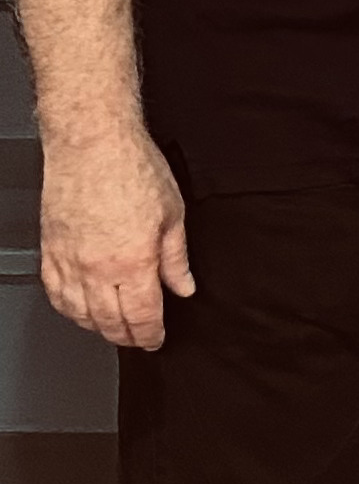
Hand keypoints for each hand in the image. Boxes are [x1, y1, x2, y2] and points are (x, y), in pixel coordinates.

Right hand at [39, 125, 194, 349]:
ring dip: (97, 327)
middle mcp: (96, 268)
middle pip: (109, 321)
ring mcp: (68, 261)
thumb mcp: (173, 214)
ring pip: (78, 313)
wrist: (91, 144)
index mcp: (133, 262)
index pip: (142, 315)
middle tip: (138, 339)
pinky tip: (79, 309)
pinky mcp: (49, 250)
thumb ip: (176, 258)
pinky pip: (55, 293)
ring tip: (112, 330)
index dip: (150, 334)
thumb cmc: (132, 168)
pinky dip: (68, 309)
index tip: (156, 340)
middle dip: (126, 337)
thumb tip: (184, 286)